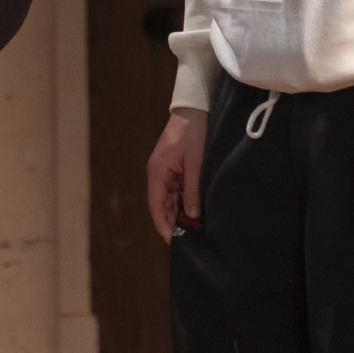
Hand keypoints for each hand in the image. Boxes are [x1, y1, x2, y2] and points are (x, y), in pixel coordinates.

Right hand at [147, 107, 206, 243]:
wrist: (194, 110)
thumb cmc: (193, 133)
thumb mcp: (196, 163)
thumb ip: (193, 190)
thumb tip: (192, 216)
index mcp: (157, 173)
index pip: (156, 206)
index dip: (163, 226)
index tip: (174, 243)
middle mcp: (158, 175)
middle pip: (162, 206)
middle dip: (173, 224)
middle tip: (189, 242)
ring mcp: (166, 173)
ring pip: (170, 201)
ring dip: (180, 216)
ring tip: (194, 232)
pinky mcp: (175, 171)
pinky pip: (177, 193)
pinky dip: (184, 205)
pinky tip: (196, 215)